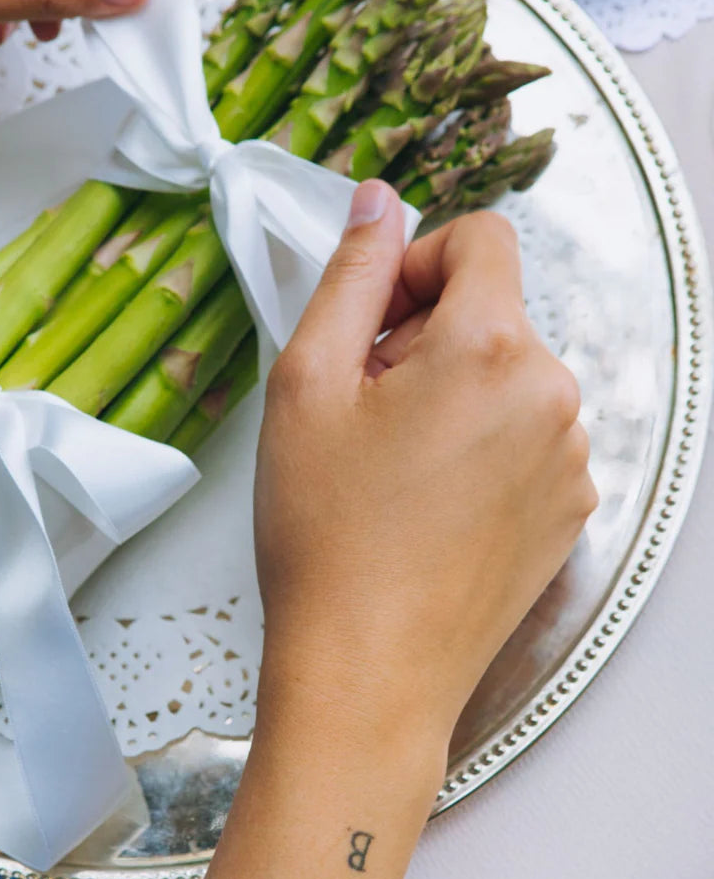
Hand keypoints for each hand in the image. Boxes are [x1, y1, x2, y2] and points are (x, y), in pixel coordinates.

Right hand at [255, 180, 596, 750]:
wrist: (367, 675)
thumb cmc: (328, 540)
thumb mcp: (306, 385)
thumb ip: (350, 275)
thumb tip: (378, 203)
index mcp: (491, 349)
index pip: (481, 238)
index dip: (416, 264)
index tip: (374, 322)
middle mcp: (553, 396)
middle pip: (494, 313)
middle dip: (427, 337)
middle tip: (363, 410)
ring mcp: (572, 460)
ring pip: (510, 379)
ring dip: (454, 395)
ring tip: (393, 468)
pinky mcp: (571, 511)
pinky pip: (529, 439)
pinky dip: (482, 448)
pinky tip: (427, 504)